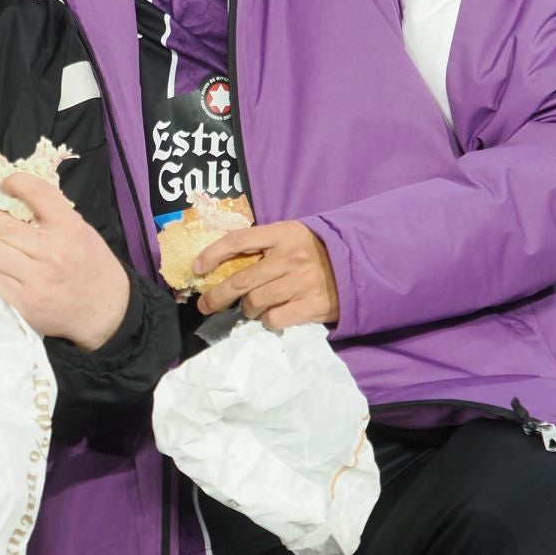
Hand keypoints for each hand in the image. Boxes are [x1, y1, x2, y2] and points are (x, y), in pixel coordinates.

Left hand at [0, 173, 130, 351]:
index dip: (15, 182)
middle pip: (1, 225)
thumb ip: (55, 216)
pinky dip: (3, 275)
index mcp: (70, 228)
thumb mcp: (83, 233)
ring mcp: (37, 279)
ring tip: (6, 250)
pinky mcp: (25, 302)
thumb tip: (19, 198)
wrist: (106, 313)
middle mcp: (52, 251)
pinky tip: (15, 276)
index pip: (37, 192)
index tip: (5, 184)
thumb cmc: (93, 268)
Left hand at [195, 221, 338, 330]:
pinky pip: (274, 319)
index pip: (238, 240)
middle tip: (206, 305)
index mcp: (282, 234)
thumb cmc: (316, 251)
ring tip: (251, 309)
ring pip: (254, 303)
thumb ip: (263, 244)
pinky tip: (271, 316)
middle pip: (240, 280)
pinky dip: (267, 320)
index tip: (197, 269)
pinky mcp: (312, 306)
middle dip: (216, 296)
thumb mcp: (291, 236)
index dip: (212, 254)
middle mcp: (290, 257)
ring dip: (247, 310)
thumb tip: (222, 262)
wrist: (358, 266)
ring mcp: (301, 282)